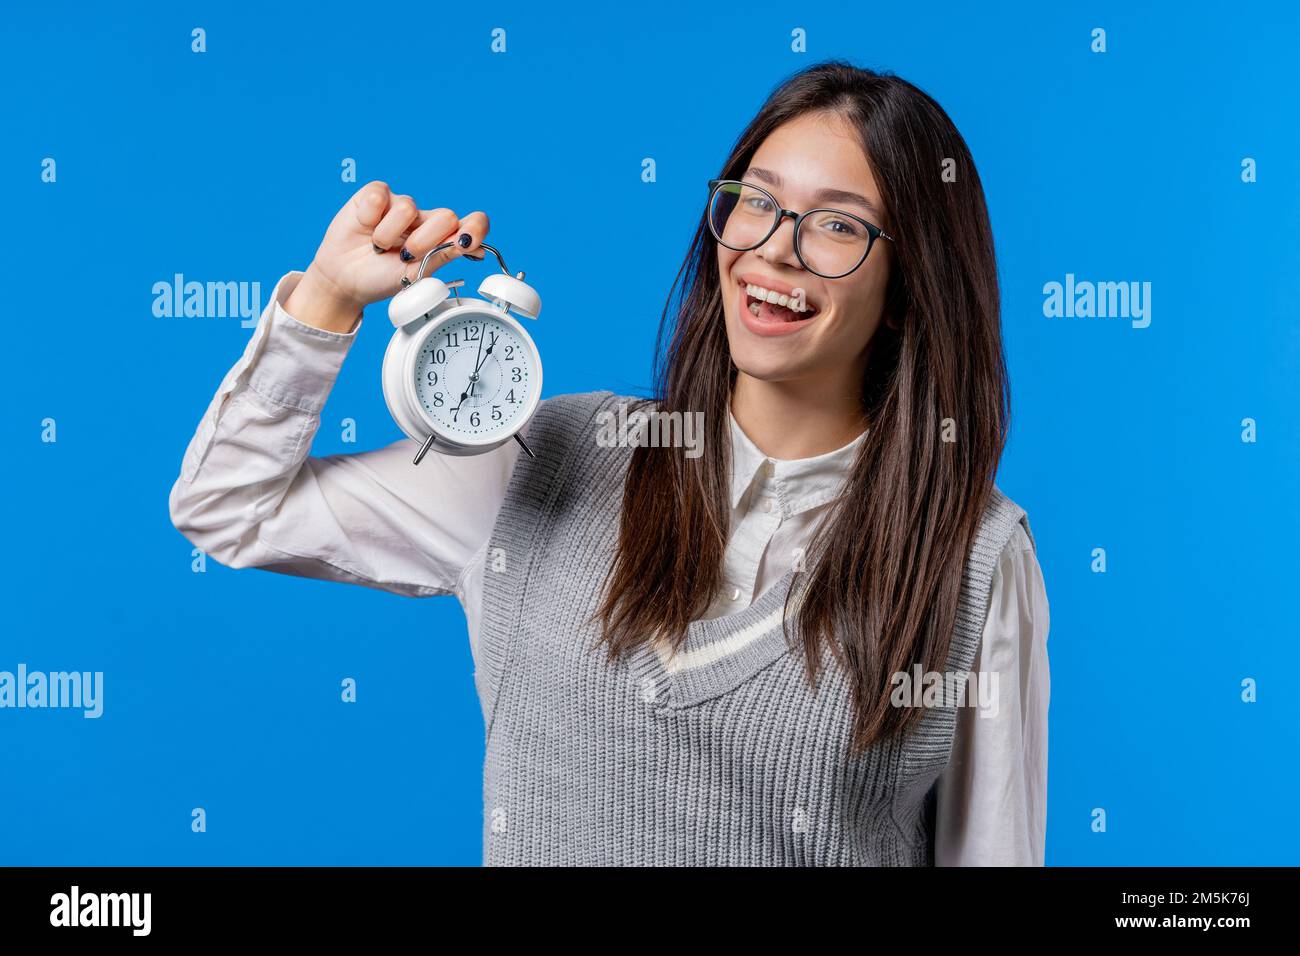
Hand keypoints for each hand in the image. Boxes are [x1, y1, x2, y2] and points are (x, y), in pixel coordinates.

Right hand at [286, 181, 489, 332]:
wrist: (345, 279)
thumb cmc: (382, 278)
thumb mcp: (415, 274)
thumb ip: (443, 256)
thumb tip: (476, 248)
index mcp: (442, 238)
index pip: (472, 223)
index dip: (476, 228)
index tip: (466, 243)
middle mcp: (425, 218)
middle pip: (445, 216)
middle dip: (426, 240)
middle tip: (406, 255)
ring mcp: (401, 205)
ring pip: (408, 207)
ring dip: (390, 234)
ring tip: (379, 247)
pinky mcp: (376, 194)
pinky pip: (379, 197)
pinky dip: (369, 218)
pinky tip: (364, 227)